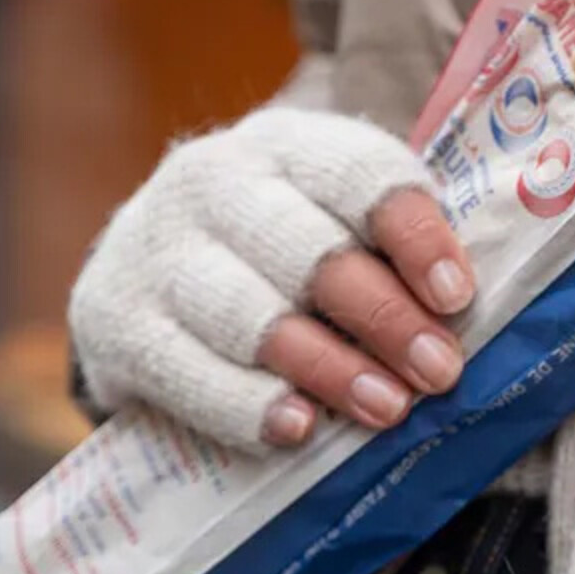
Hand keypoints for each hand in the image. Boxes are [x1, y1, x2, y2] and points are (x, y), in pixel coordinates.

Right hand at [69, 108, 474, 452]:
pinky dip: (246, 405)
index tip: (458, 298)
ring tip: (387, 408)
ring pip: (250, 314)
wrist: (147, 265)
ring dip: (327, 366)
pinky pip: (185, 370)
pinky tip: (296, 428)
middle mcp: (211, 181)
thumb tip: (461, 318)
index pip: (359, 173)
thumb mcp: (336, 218)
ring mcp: (154, 247)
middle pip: (309, 251)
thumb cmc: (280, 248)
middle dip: (383, 316)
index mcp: (284, 144)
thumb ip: (394, 249)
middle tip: (439, 372)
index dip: (414, 235)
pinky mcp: (113, 318)